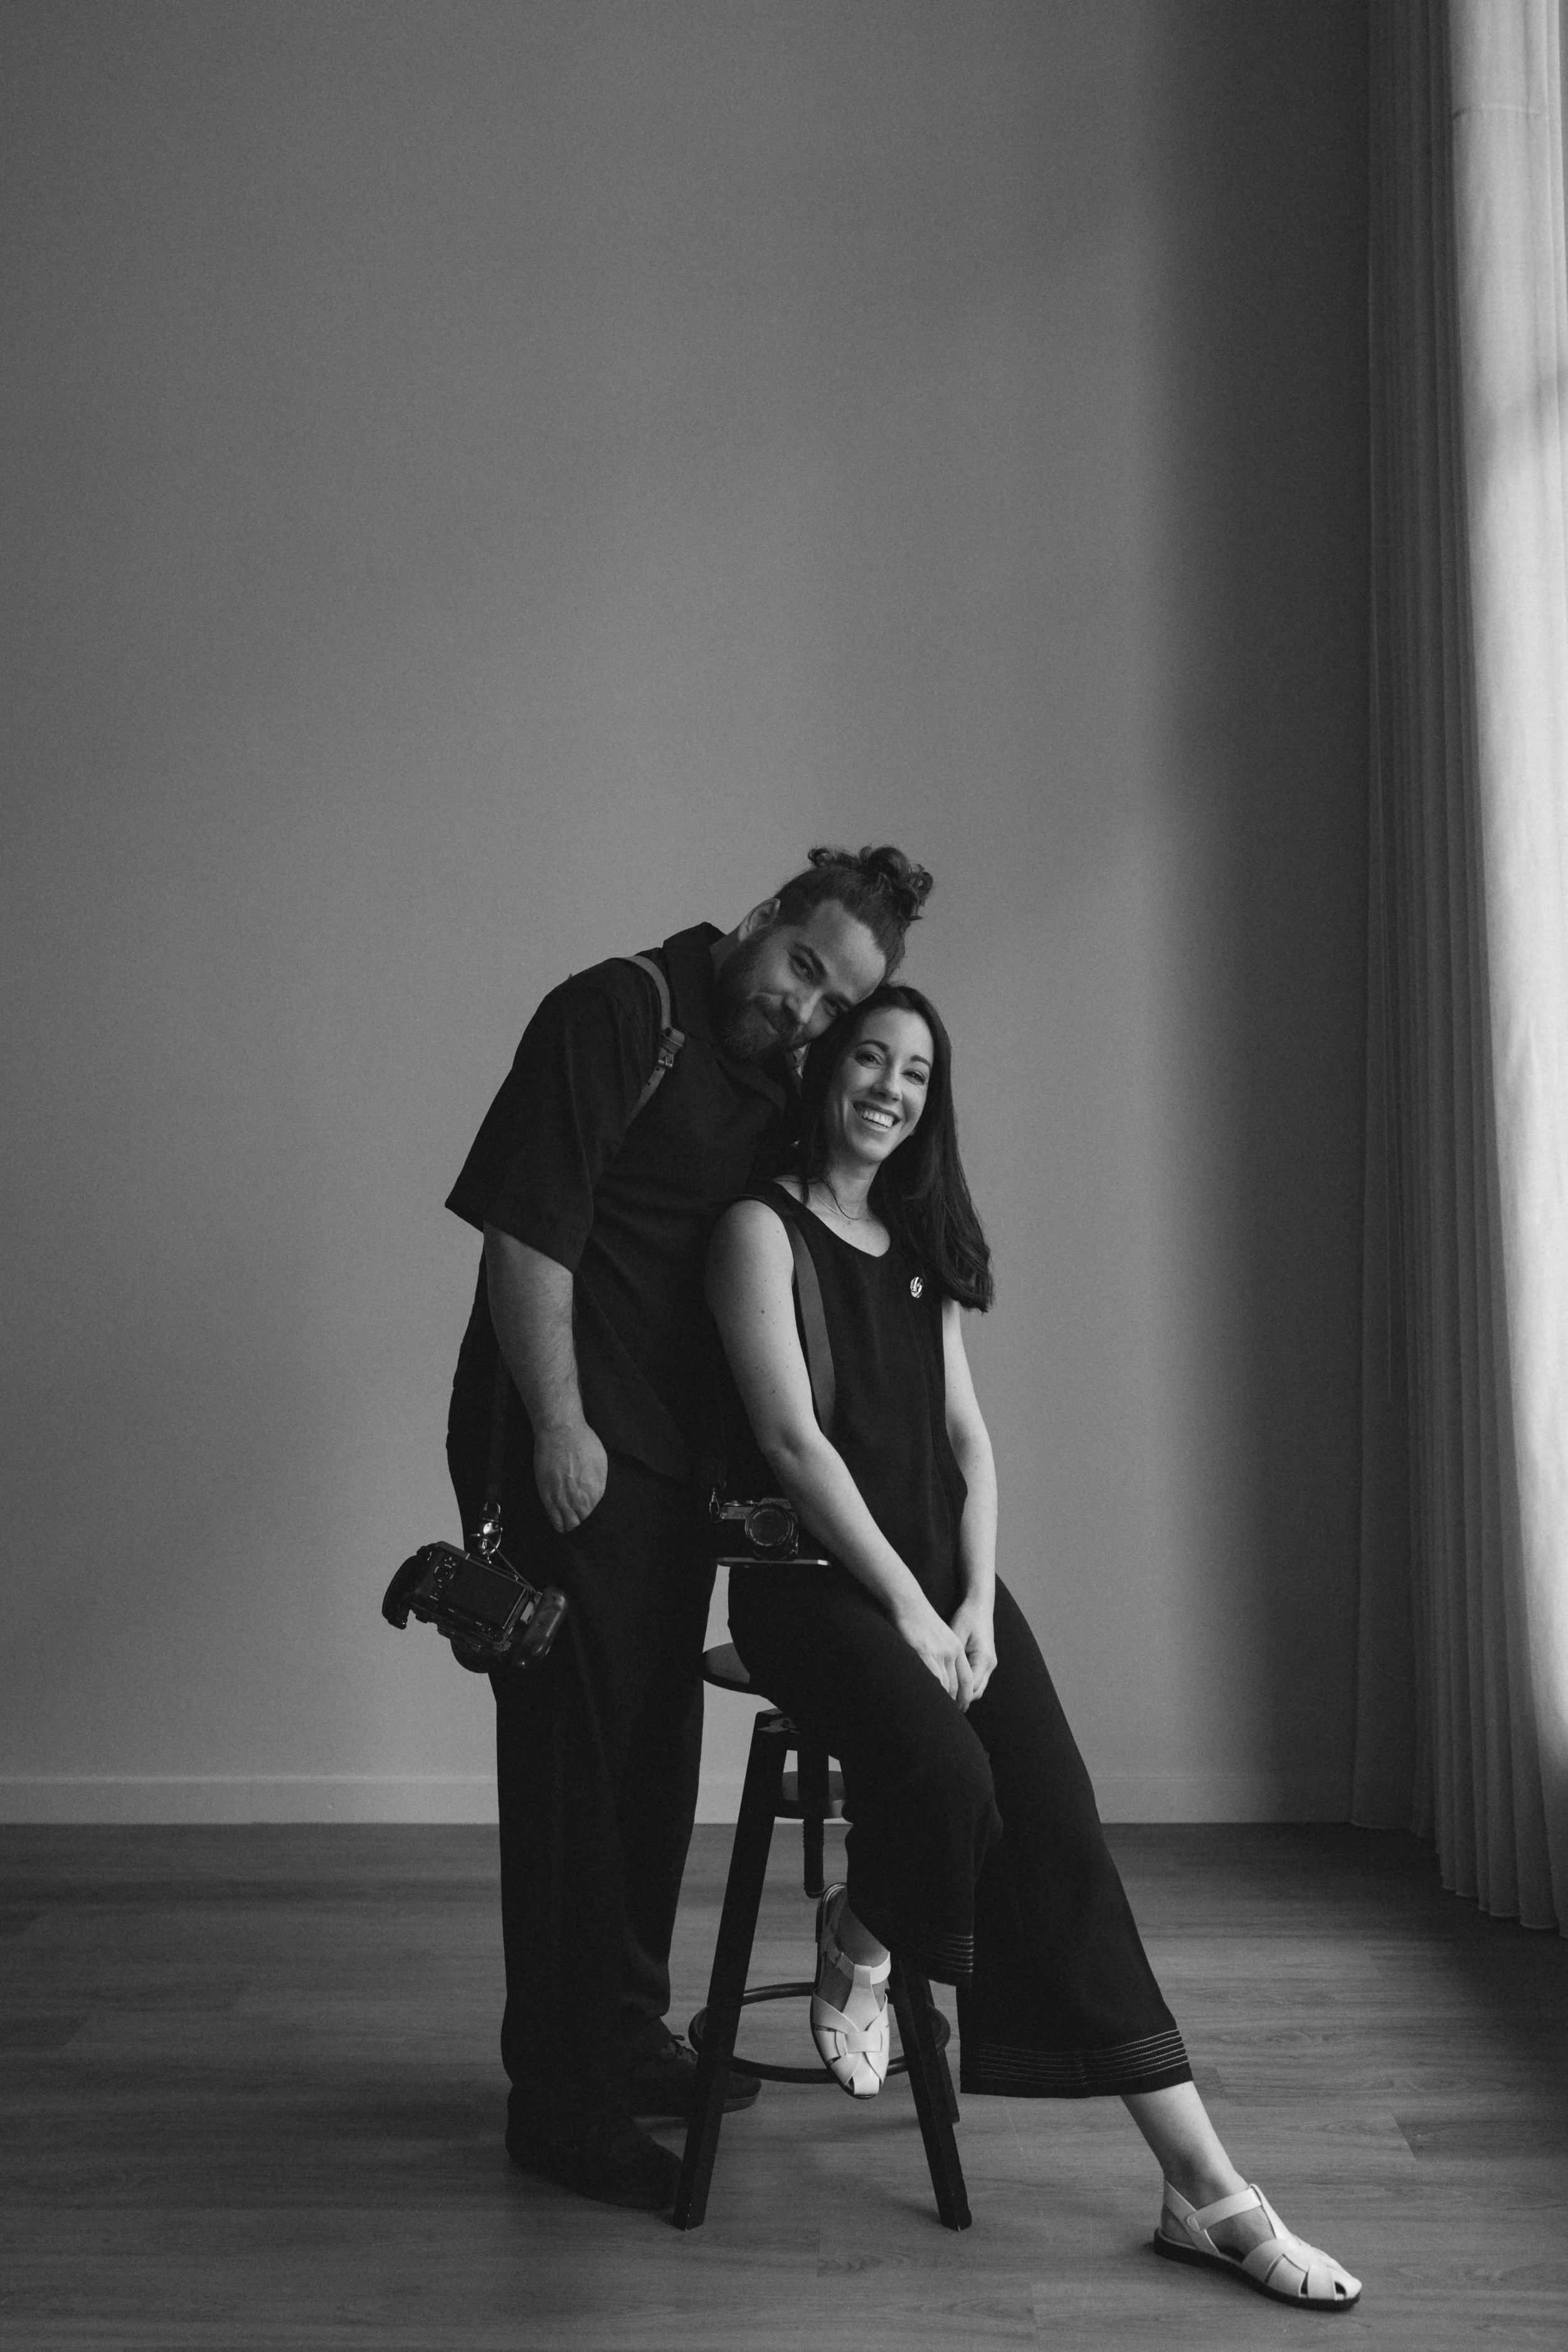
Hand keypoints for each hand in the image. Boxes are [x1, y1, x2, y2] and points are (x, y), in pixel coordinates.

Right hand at [533, 1419, 608, 1533]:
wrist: (560, 1432)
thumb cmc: (582, 1442)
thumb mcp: (601, 1463)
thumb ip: (599, 1484)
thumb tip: (596, 1496)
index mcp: (597, 1492)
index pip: (595, 1516)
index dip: (591, 1517)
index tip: (587, 1515)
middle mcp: (581, 1500)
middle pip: (583, 1523)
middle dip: (582, 1523)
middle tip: (579, 1519)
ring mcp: (563, 1500)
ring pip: (569, 1525)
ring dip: (570, 1526)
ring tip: (570, 1523)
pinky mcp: (548, 1496)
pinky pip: (555, 1520)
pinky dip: (558, 1524)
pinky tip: (560, 1524)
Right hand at [892, 1593, 974, 1709]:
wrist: (909, 1603)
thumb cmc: (919, 1619)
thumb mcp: (938, 1635)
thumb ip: (942, 1653)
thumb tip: (939, 1670)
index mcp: (956, 1648)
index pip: (967, 1679)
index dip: (965, 1696)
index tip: (961, 1707)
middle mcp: (952, 1651)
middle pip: (958, 1686)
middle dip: (955, 1703)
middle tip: (949, 1717)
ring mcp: (939, 1652)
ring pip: (946, 1685)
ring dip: (944, 1701)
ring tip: (938, 1712)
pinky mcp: (924, 1652)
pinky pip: (932, 1678)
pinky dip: (933, 1692)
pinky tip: (928, 1699)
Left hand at [949, 1593, 996, 1704]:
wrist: (979, 1605)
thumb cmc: (967, 1618)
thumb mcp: (955, 1636)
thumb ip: (950, 1658)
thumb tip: (939, 1677)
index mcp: (984, 1658)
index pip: (971, 1688)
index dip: (956, 1698)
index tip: (939, 1702)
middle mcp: (990, 1664)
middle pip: (975, 1692)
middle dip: (960, 1701)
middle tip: (939, 1706)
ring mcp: (990, 1663)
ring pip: (977, 1688)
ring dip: (963, 1695)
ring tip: (943, 1701)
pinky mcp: (985, 1661)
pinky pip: (976, 1680)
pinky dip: (965, 1687)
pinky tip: (951, 1688)